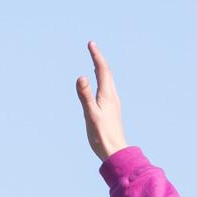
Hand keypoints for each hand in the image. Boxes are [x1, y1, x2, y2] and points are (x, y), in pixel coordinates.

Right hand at [76, 41, 127, 161]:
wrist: (115, 153)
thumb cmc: (102, 136)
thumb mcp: (91, 114)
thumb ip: (85, 95)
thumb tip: (81, 77)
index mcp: (107, 95)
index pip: (102, 70)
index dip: (96, 56)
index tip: (91, 44)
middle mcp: (112, 97)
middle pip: (107, 73)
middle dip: (99, 59)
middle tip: (92, 48)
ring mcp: (113, 104)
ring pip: (108, 81)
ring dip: (102, 70)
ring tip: (96, 62)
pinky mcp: (112, 111)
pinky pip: (108, 90)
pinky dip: (103, 81)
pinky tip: (101, 86)